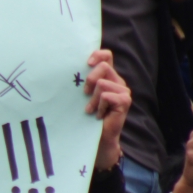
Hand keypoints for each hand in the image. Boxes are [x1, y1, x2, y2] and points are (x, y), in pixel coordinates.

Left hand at [83, 49, 131, 171]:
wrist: (98, 137)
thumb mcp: (83, 95)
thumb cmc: (87, 115)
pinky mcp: (125, 101)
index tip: (87, 64)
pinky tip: (98, 115)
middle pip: (103, 67)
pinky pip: (106, 96)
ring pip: (102, 83)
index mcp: (108, 76)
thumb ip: (83, 81)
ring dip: (93, 99)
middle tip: (85, 94)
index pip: (107, 56)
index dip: (98, 55)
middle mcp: (118, 81)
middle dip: (89, 80)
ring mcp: (123, 91)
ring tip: (92, 110)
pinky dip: (99, 106)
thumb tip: (68, 68)